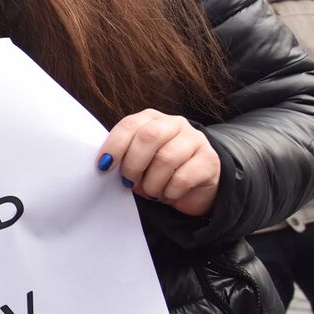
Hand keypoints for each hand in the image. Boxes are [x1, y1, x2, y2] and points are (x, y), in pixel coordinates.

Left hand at [98, 109, 219, 216]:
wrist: (193, 189)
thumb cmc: (156, 173)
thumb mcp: (136, 162)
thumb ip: (122, 157)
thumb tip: (104, 165)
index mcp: (151, 119)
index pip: (130, 124)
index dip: (115, 145)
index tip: (103, 166)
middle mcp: (175, 124)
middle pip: (149, 137)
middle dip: (133, 164)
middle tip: (128, 182)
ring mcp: (196, 139)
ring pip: (166, 159)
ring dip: (152, 182)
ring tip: (151, 191)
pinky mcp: (210, 160)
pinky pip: (183, 177)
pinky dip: (170, 191)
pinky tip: (169, 194)